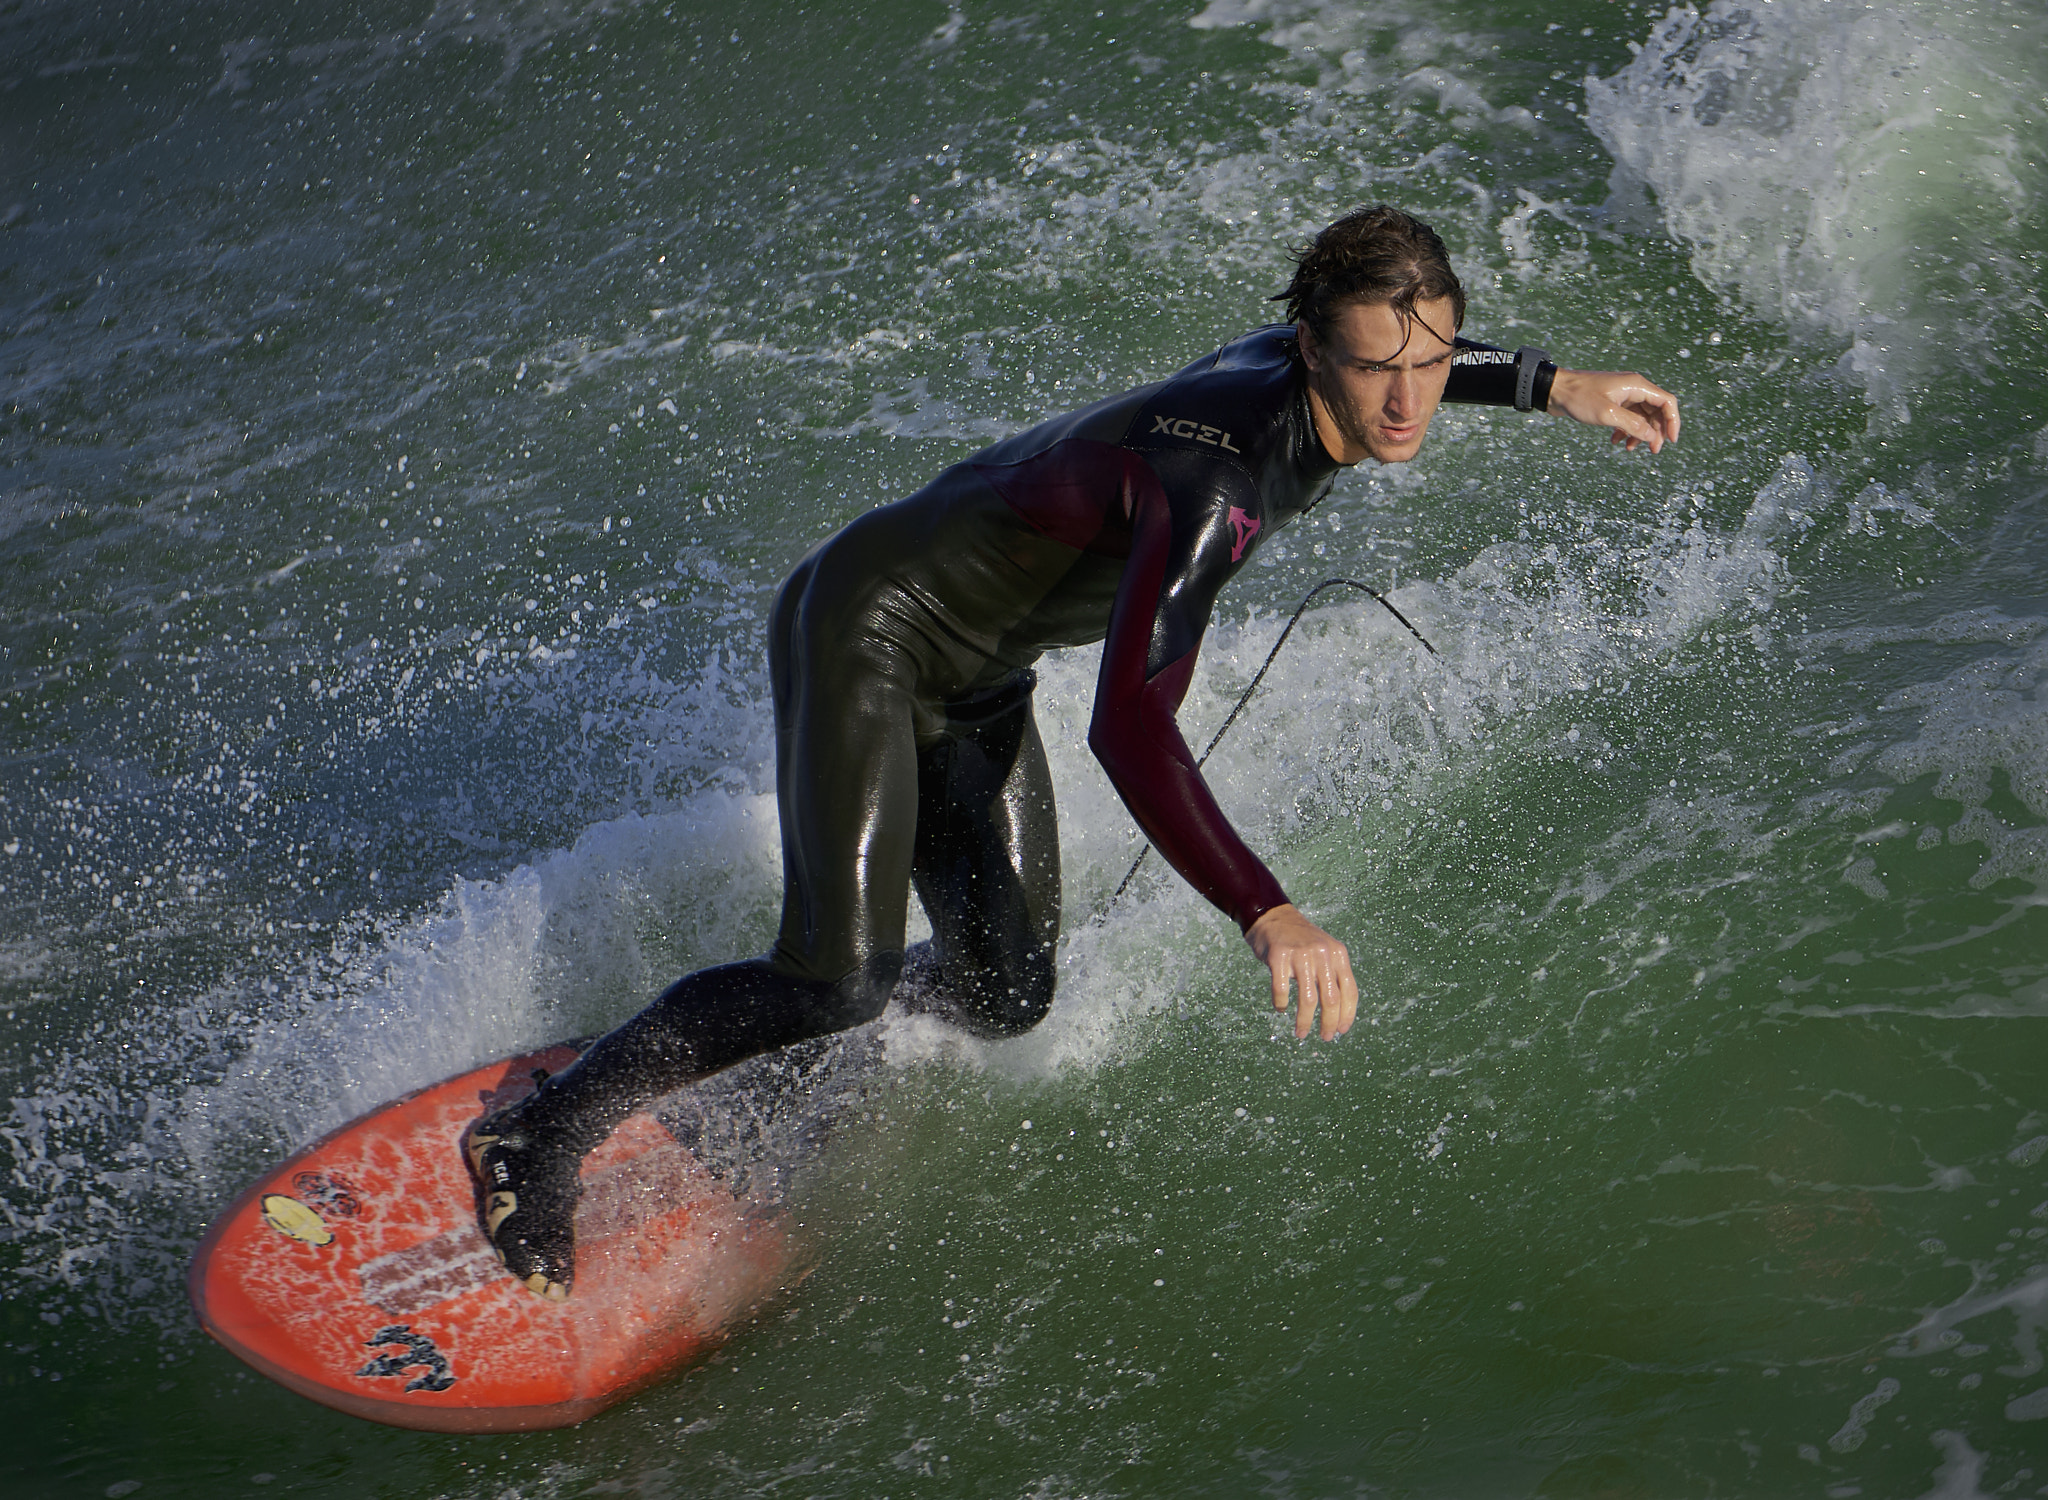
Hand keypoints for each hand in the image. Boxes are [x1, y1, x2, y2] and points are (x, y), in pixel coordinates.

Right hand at [1245, 903, 1357, 1040]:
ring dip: (1305, 1021)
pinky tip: (1281, 1008)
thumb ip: (1333, 974)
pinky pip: (1282, 989)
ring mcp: (1301, 954)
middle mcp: (1323, 953)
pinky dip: (1281, 1003)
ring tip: (1301, 1033)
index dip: (1348, 1014)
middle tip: (1325, 1038)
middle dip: (1329, 1023)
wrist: (1272, 916)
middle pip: (1331, 999)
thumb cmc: (1299, 941)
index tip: (1341, 1030)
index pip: (1350, 990)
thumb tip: (1338, 1014)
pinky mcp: (1279, 956)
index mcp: (1338, 954)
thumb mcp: (1324, 951)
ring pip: (1308, 999)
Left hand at [1546, 369, 1680, 453]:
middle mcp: (1633, 388)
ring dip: (1639, 433)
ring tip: (1630, 449)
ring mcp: (1622, 395)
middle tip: (1652, 451)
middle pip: (1656, 411)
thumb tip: (1653, 437)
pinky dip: (1625, 430)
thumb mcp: (1607, 414)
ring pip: (1640, 416)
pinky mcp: (1612, 402)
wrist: (1554, 390)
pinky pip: (1626, 417)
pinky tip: (1615, 441)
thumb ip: (1632, 425)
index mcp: (1636, 386)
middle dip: (1655, 431)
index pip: (1666, 402)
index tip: (1671, 441)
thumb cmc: (1579, 398)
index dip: (1673, 421)